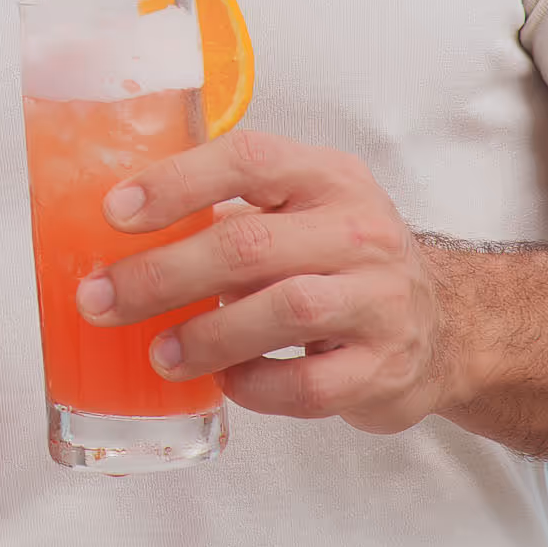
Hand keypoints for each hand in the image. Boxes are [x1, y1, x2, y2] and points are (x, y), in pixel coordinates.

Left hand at [76, 131, 460, 432]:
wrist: (445, 327)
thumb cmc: (344, 263)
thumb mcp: (305, 210)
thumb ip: (230, 209)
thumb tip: (116, 236)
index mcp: (328, 178)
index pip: (249, 158)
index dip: (177, 182)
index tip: (115, 212)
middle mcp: (359, 231)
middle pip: (248, 244)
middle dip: (162, 274)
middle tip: (102, 299)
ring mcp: (378, 301)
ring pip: (283, 310)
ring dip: (206, 336)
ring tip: (160, 354)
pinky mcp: (383, 368)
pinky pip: (308, 384)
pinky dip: (256, 387)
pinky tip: (227, 383)